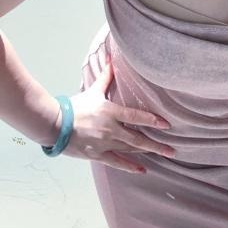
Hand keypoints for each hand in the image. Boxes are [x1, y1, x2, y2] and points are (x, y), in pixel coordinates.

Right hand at [55, 56, 174, 172]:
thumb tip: (112, 58)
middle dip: (156, 145)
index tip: (167, 125)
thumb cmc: (75, 106)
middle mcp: (111, 129)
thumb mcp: (93, 91)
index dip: (152, 121)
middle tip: (172, 150)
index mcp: (111, 112)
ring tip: (163, 155)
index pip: (136, 117)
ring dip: (147, 153)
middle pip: (138, 139)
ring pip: (130, 150)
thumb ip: (106, 76)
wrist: (55, 125)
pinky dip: (130, 166)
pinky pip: (117, 162)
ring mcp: (105, 143)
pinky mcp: (98, 154)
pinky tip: (142, 169)